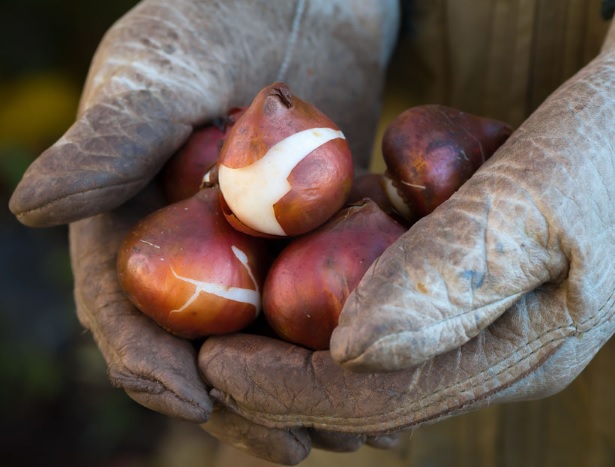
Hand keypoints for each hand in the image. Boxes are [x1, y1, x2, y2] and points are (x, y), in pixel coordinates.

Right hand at [8, 0, 399, 461]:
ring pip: (270, 341)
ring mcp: (253, 251)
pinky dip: (352, 342)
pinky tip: (391, 373)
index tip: (190, 404)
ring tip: (354, 434)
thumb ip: (110, 138)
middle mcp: (190, 250)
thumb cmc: (215, 15)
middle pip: (206, 347)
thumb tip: (32, 207)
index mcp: (132, 224)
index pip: (127, 310)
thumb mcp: (161, 68)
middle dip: (243, 404)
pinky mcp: (309, 240)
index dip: (149, 362)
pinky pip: (326, 303)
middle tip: (292, 447)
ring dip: (306, 392)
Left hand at [198, 18, 614, 459]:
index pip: (371, 399)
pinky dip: (328, 293)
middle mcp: (488, 353)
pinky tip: (292, 270)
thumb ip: (449, 279)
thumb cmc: (606, 151)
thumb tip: (350, 350)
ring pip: (364, 352)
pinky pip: (381, 303)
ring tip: (232, 313)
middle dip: (278, 375)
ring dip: (295, 337)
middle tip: (203, 344)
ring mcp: (479, 319)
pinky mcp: (467, 281)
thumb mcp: (534, 204)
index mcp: (507, 355)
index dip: (284, 388)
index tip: (210, 360)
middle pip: (360, 390)